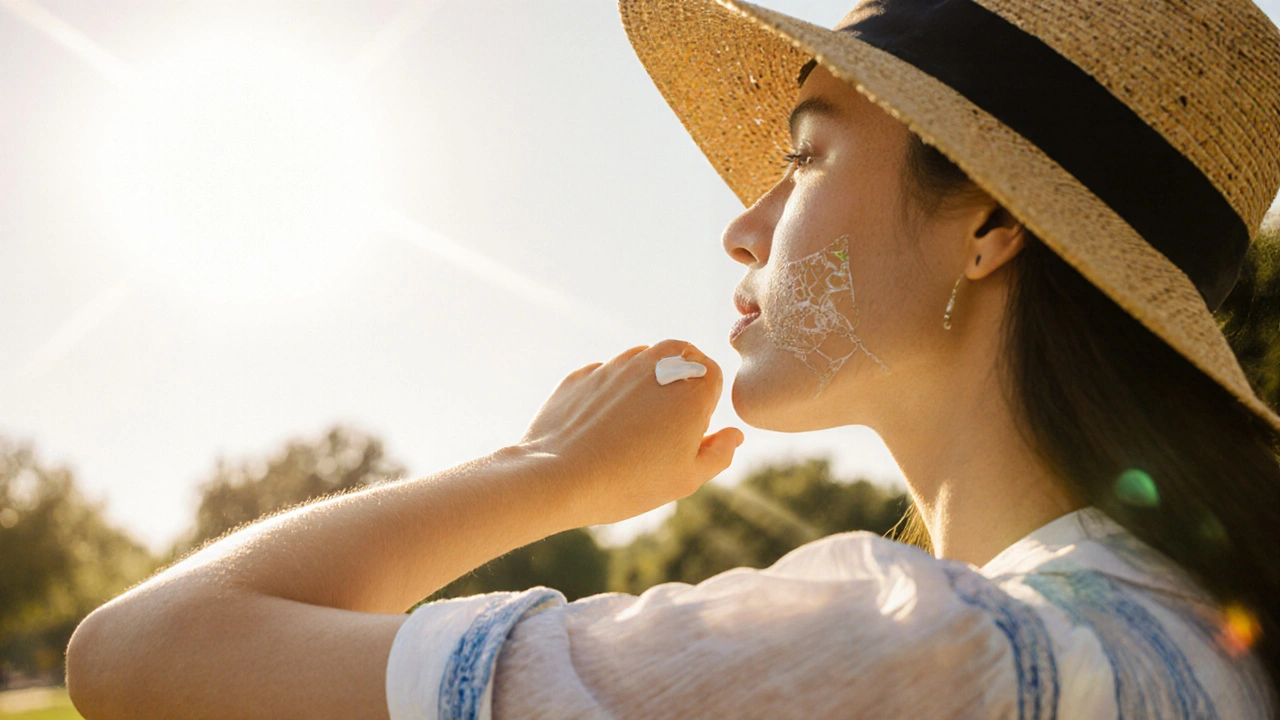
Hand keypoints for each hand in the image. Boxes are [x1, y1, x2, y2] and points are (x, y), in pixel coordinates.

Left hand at [518, 339, 744, 526]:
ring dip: (645, 382)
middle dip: (681, 376)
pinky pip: (605, 376)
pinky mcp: (582, 375)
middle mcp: (654, 366)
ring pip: (641, 360)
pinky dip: (609, 394)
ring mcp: (614, 366)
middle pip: (680, 354)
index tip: (692, 427)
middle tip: (668, 418)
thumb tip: (733, 435)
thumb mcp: (687, 480)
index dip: (707, 399)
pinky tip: (600, 429)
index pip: (712, 372)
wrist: (558, 477)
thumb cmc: (629, 482)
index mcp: (690, 389)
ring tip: (632, 426)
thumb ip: (718, 453)